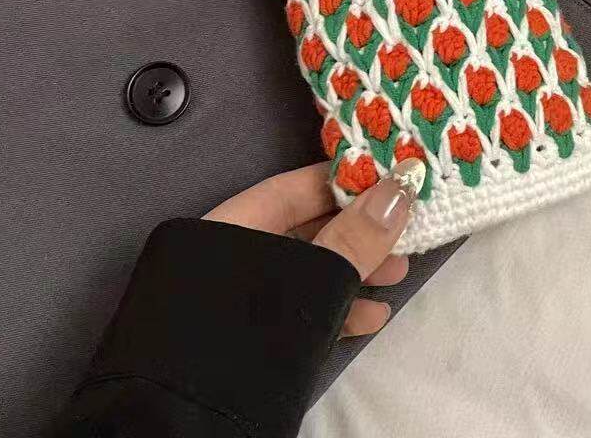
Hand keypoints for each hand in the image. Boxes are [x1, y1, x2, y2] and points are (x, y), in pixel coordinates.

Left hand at [204, 158, 423, 336]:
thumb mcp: (309, 283)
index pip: (290, 189)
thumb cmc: (246, 343)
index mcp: (224, 228)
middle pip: (301, 231)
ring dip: (354, 273)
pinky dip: (334, 311)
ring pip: (302, 276)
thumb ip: (355, 238)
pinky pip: (295, 314)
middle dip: (357, 231)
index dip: (342, 182)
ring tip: (397, 275)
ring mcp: (233, 306)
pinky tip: (371, 318)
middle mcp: (224, 259)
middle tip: (405, 230)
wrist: (185, 432)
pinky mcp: (245, 345)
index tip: (389, 178)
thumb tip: (399, 187)